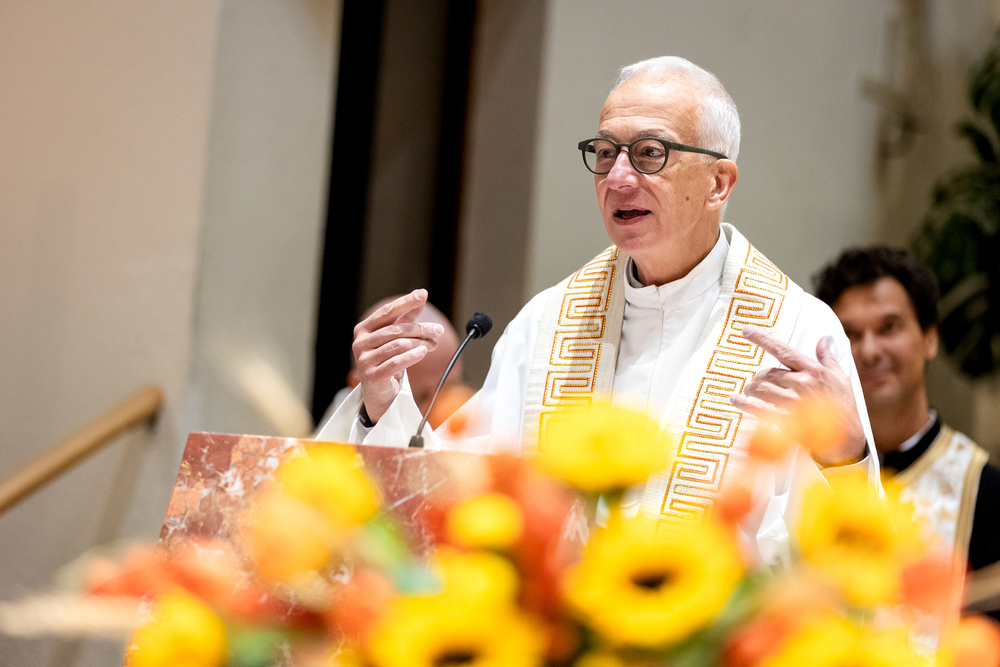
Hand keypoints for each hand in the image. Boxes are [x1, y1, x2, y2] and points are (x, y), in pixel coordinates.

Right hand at [352, 289, 443, 422]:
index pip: (387, 312)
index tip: (422, 294)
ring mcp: (364, 360)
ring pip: (398, 345)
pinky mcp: (372, 375)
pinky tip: (423, 351)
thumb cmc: (386, 361)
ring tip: (432, 344)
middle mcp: (360, 343)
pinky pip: (397, 362)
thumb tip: (421, 295)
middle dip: (420, 329)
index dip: (405, 303)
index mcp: (364, 329)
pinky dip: (413, 356)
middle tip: (438, 330)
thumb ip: (406, 317)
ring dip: (420, 343)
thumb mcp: (395, 337)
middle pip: (396, 330)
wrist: (379, 393)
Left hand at [730, 325, 865, 465]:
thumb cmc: (843, 405)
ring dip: (752, 390)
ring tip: (750, 392)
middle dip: (759, 377)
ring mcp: (794, 402)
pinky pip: (759, 409)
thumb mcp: (840, 377)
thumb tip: (823, 339)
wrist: (848, 436)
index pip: (783, 350)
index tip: (745, 330)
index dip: (762, 339)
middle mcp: (802, 383)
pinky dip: (744, 404)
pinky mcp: (787, 420)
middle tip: (757, 383)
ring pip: (761, 389)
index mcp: (812, 370)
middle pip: (767, 373)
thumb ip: (827, 358)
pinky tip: (736, 399)